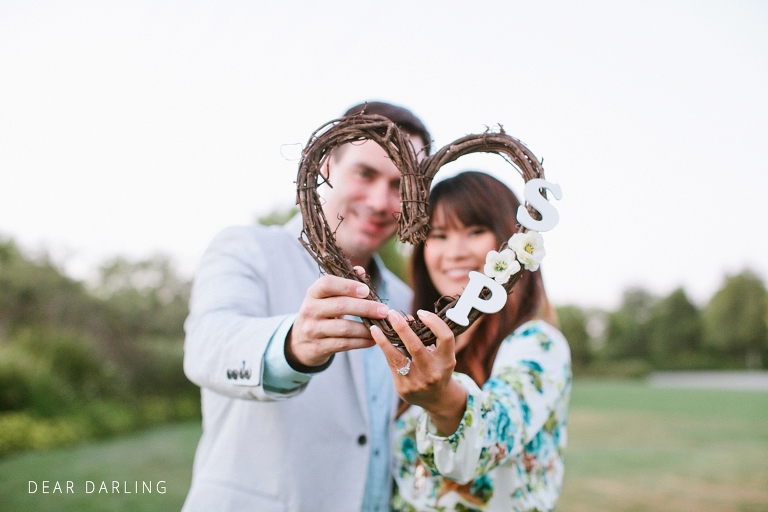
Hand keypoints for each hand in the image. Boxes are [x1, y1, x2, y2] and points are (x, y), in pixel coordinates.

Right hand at [287, 270, 389, 367]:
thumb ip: (344, 283)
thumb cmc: (321, 313)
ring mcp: (313, 330)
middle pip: (340, 306)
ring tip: (382, 327)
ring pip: (344, 328)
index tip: (367, 290)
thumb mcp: (326, 297)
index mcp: (313, 293)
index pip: (327, 284)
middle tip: (384, 310)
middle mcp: (310, 310)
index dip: (348, 286)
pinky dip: (361, 342)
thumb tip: (360, 271)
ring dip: (366, 328)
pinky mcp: (318, 347)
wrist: (300, 342)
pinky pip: (344, 344)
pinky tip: (373, 340)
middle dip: (365, 308)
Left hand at [371, 309, 467, 434]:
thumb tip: (405, 318)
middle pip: (416, 347)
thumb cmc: (437, 368)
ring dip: (384, 340)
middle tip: (392, 314)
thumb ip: (426, 337)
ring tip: (375, 328)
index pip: (445, 337)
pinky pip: (391, 364)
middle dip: (402, 328)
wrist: (437, 399)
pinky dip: (384, 349)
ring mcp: (417, 382)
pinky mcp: (404, 388)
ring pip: (397, 357)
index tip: (421, 312)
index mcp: (447, 361)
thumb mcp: (440, 354)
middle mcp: (433, 372)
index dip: (434, 322)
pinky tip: (377, 338)